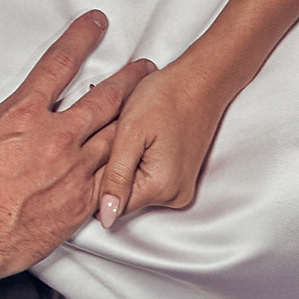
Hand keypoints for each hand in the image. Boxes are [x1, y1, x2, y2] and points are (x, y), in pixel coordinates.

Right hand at [0, 11, 152, 298]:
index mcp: (22, 117)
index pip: (59, 65)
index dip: (81, 38)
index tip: (97, 23)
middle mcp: (55, 140)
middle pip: (105, 100)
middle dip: (129, 80)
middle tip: (146, 68)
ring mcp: (72, 174)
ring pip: (116, 139)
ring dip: (133, 122)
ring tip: (150, 111)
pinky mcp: (78, 205)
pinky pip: (111, 182)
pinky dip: (123, 170)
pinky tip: (133, 165)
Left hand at [95, 51, 241, 224]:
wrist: (200, 80)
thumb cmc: (166, 96)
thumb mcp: (130, 133)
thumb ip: (116, 177)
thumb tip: (106, 218)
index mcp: (161, 188)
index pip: (109, 203)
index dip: (98, 174)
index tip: (104, 145)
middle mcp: (175, 196)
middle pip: (122, 196)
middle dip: (112, 167)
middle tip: (120, 134)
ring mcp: (180, 189)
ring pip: (133, 187)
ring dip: (124, 163)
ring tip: (134, 133)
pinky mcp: (181, 179)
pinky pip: (147, 179)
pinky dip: (138, 161)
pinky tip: (144, 138)